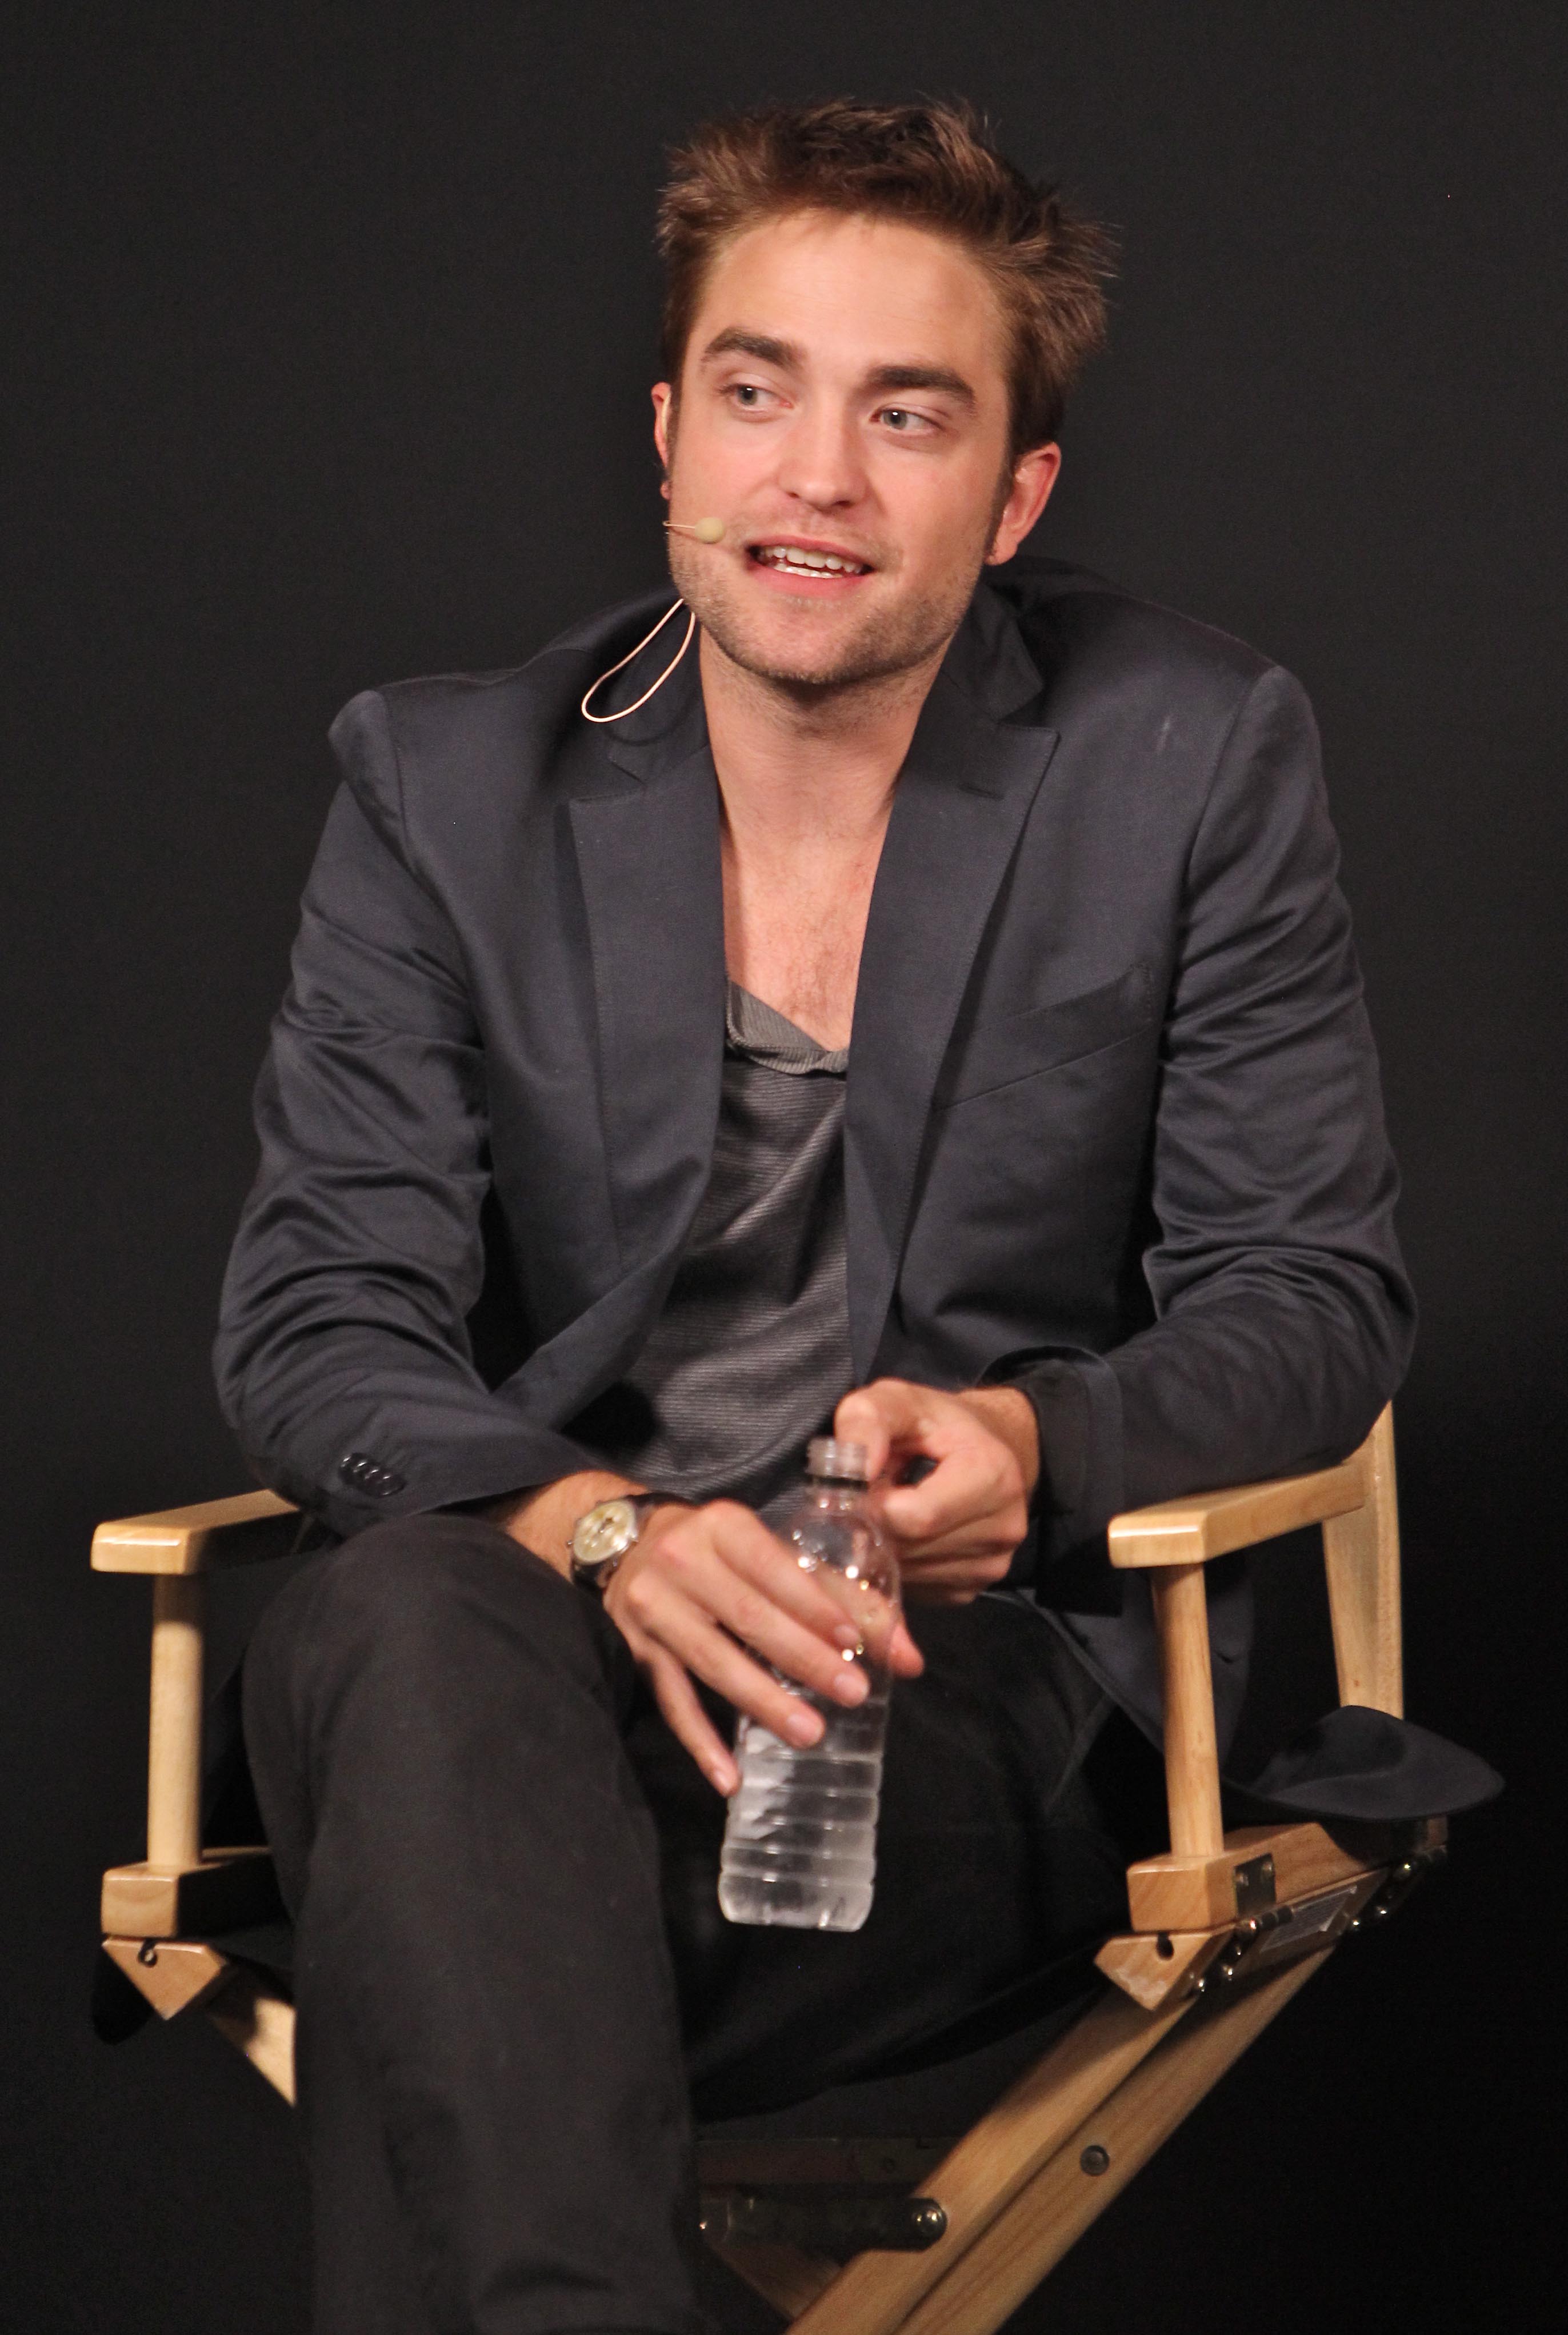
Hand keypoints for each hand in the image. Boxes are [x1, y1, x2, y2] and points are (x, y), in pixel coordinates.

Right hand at [603, 1500, 922, 1793]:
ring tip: (808, 1733)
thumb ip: (838, 1594)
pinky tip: (731, 1777)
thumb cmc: (716, 1549)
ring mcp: (654, 1607)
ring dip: (762, 1701)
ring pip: (712, 1661)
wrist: (620, 1541)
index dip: (814, 1606)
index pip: (775, 1568)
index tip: (854, 1643)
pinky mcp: (635, 1649)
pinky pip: (671, 1701)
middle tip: (850, 1694)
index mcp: (724, 1527)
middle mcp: (684, 1561)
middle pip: (748, 1618)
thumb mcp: (766, 1549)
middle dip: (803, 1658)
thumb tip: (907, 1655)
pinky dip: (700, 1742)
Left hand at [831, 1380, 1037, 1603]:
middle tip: (867, 1498)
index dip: (874, 1505)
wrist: (985, 1448)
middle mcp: (1003, 1528)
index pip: (917, 1516)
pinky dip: (895, 1565)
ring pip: (908, 1574)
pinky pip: (915, 1589)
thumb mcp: (897, 1400)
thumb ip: (868, 1421)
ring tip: (888, 1511)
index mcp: (992, 1475)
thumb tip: (851, 1475)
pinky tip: (900, 1535)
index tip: (859, 1486)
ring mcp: (991, 1566)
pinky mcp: (971, 1590)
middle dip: (873, 1526)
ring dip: (881, 1547)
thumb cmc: (935, 1422)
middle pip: (910, 1548)